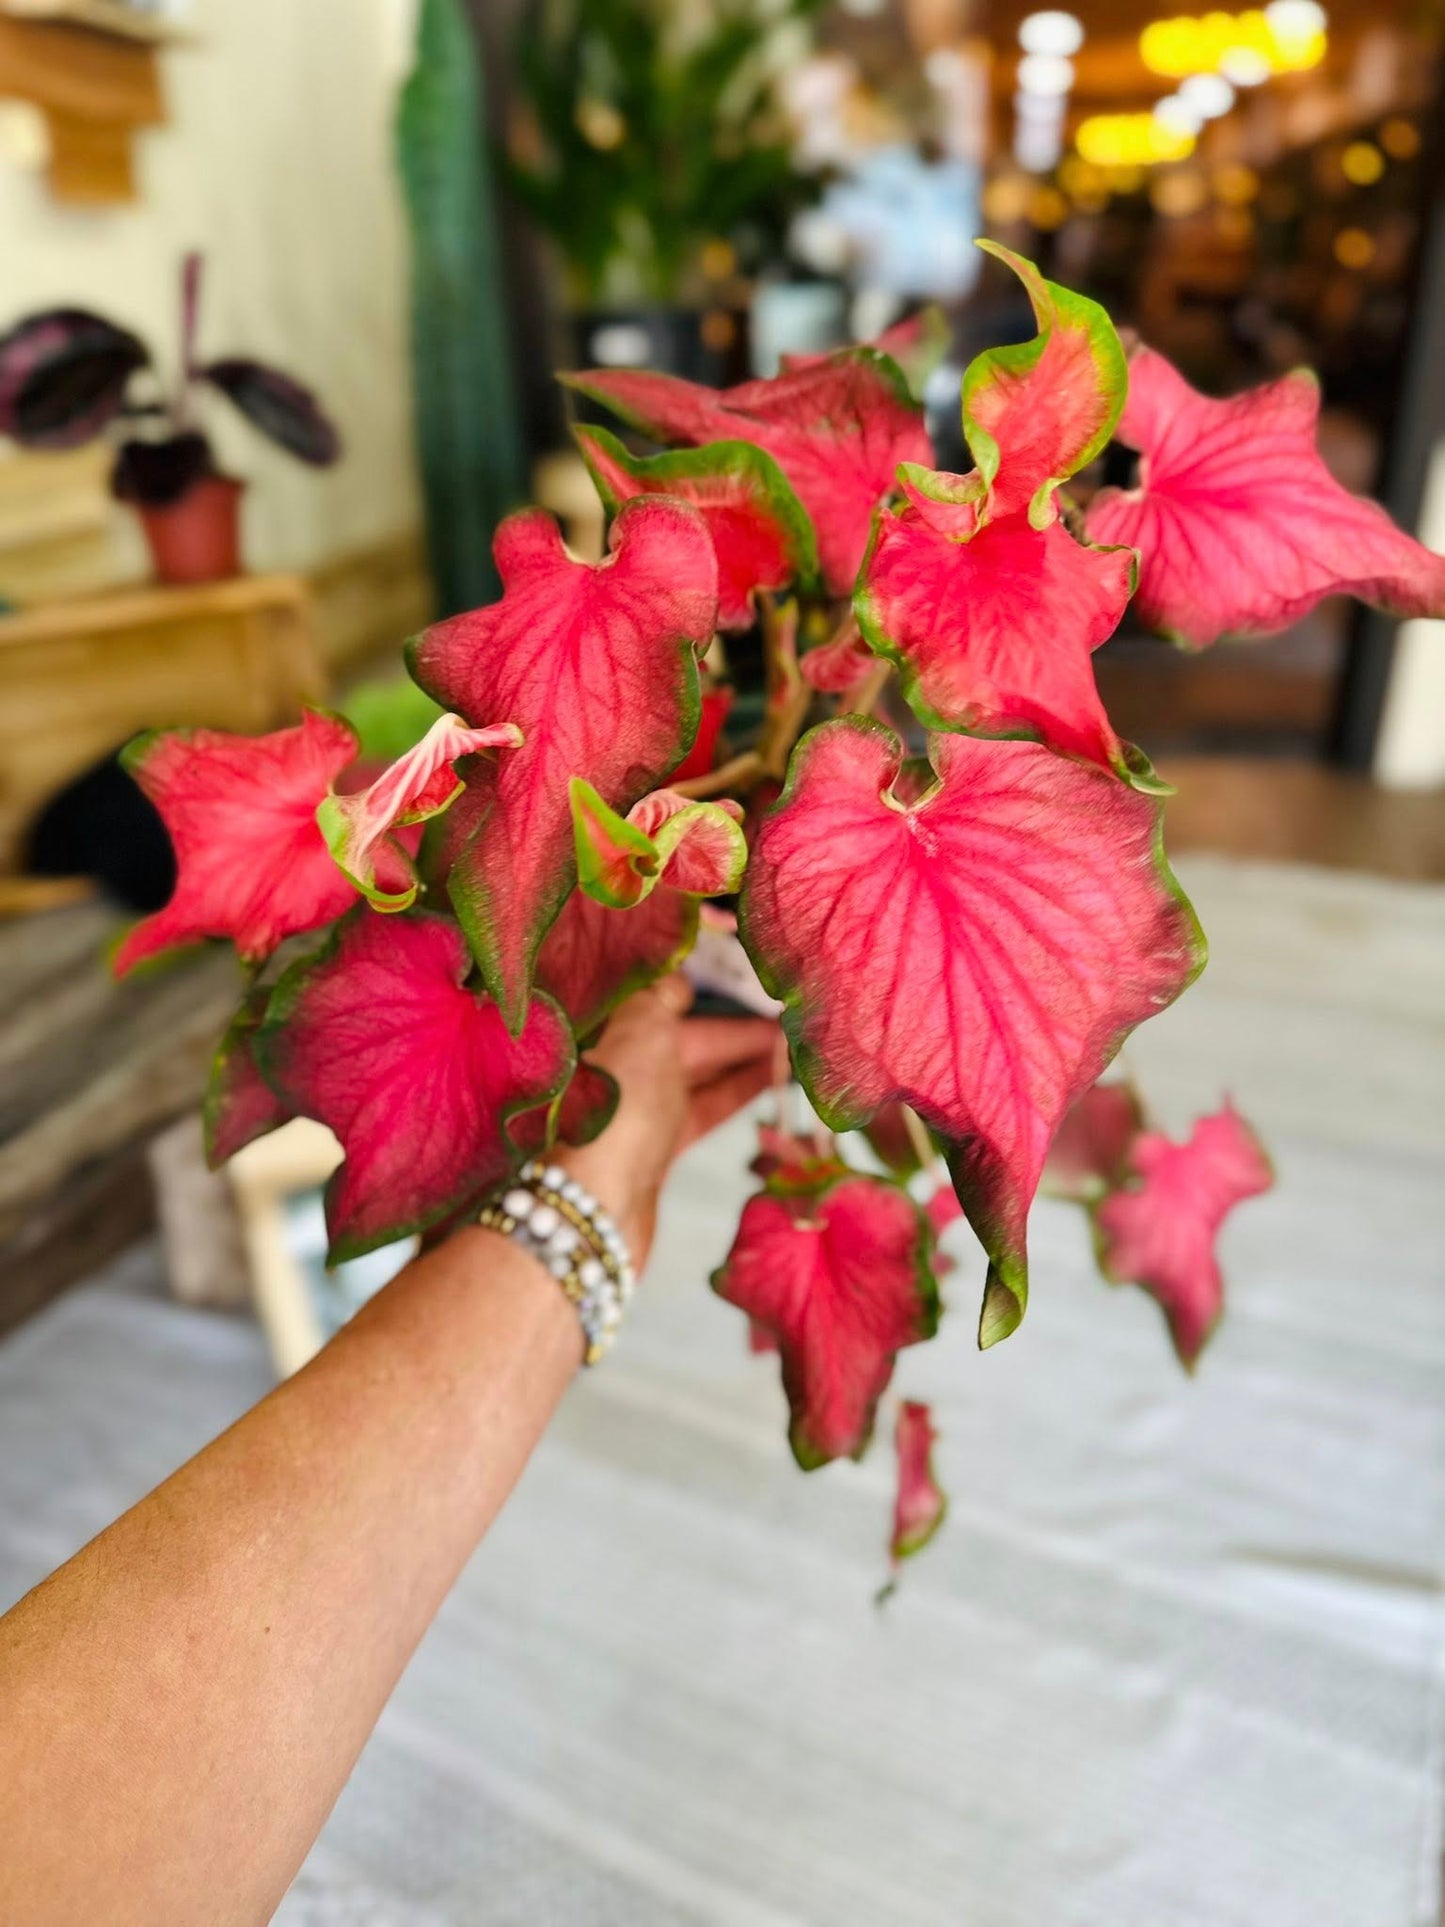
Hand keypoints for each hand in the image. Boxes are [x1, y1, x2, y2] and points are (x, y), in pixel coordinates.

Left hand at [554, 976, 780, 1269]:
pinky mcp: (660, 1147)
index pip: (665, 997)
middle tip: (789, 1013)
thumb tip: (679, 977)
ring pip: (700, 1073)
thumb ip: (660, 996)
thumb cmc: (616, 1114)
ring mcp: (640, 1109)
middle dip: (736, 1025)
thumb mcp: (639, 1033)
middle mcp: (620, 1066)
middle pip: (686, 1035)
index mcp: (609, 1031)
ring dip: (745, 1058)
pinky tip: (772, 1081)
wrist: (596, 1209)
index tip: (752, 980)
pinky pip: (705, 1108)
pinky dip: (737, 1092)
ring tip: (793, 1043)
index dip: (709, 986)